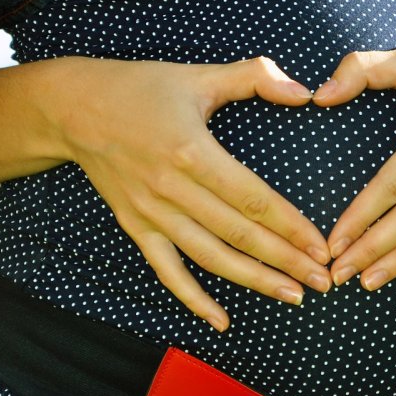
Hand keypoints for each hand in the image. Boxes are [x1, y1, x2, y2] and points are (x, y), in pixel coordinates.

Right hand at [52, 56, 332, 330]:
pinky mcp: (135, 226)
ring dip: (254, 281)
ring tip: (293, 296)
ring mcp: (151, 213)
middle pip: (238, 235)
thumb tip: (303, 91)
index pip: (253, 200)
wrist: (72, 108)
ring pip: (210, 258)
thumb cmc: (142, 88)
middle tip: (323, 280)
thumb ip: (256, 76)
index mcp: (192, 151)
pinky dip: (194, 299)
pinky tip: (222, 320)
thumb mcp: (200, 75)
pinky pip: (167, 271)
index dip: (291, 226)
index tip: (321, 246)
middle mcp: (171, 189)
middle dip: (285, 261)